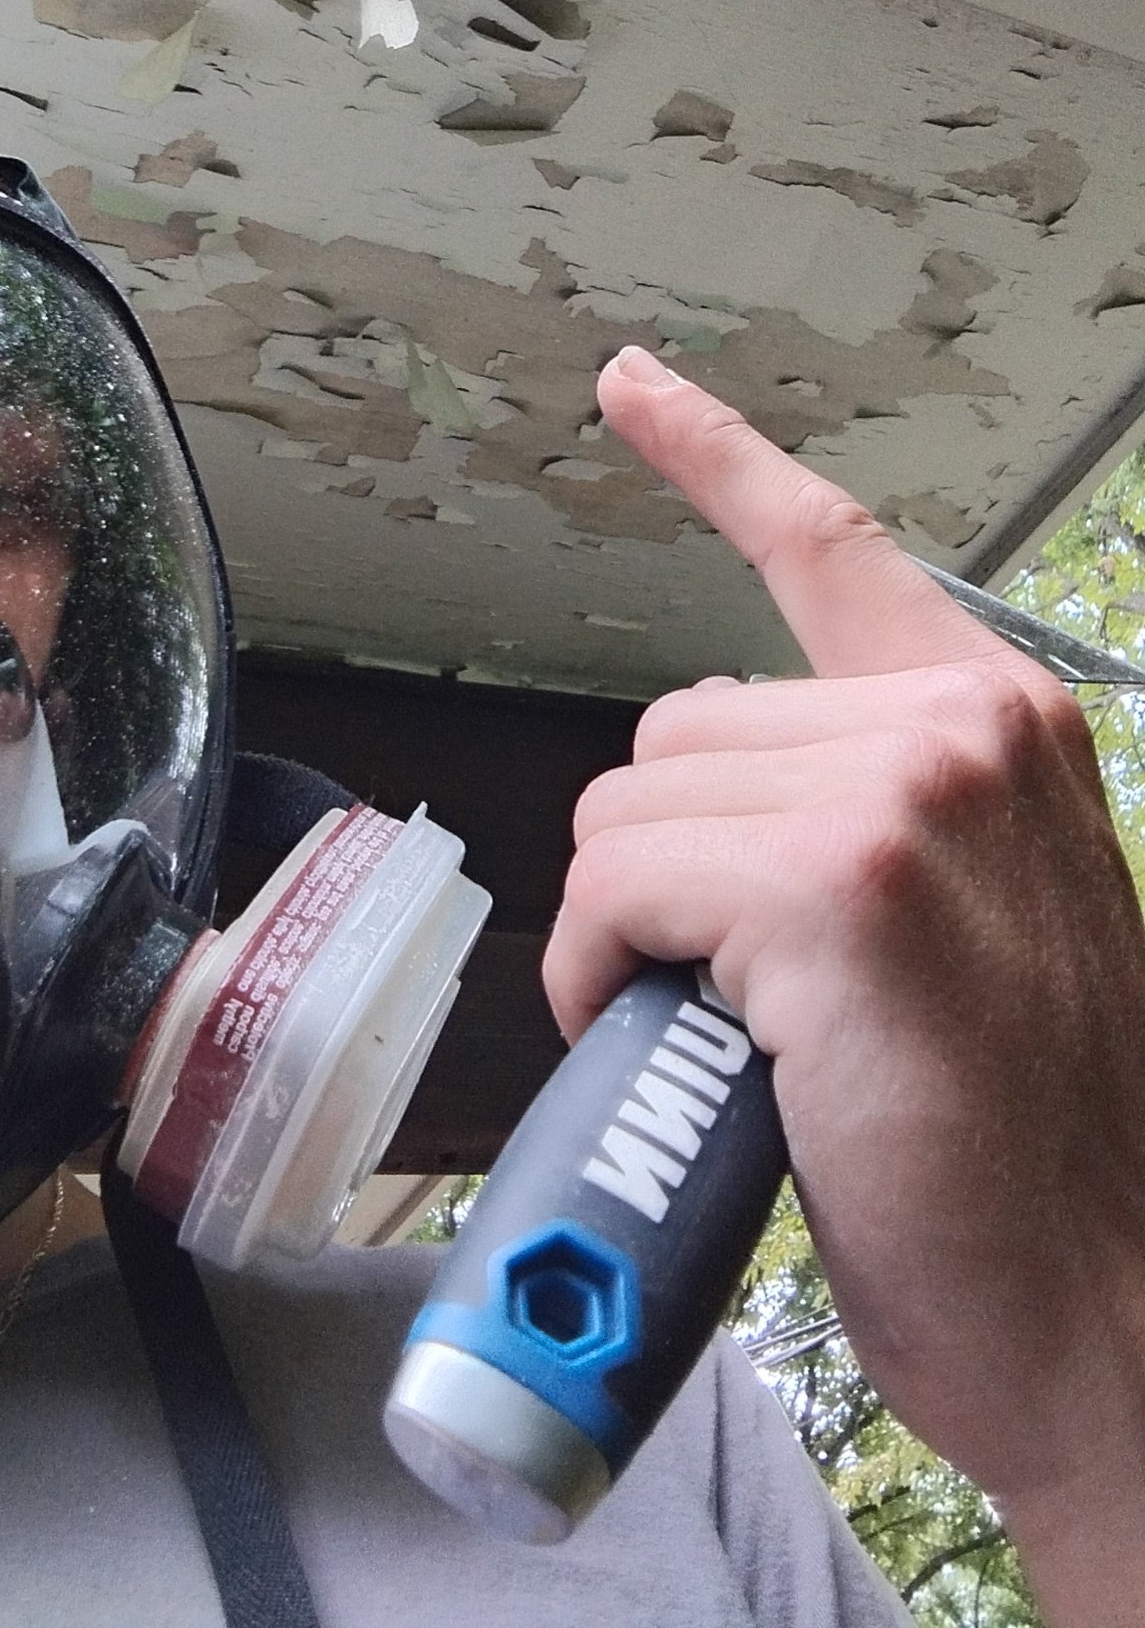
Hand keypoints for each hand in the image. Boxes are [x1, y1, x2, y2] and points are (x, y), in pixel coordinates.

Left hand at [545, 347, 1144, 1624]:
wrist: (1108, 1314)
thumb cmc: (1024, 1149)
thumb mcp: (983, 925)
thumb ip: (868, 815)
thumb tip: (706, 803)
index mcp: (998, 725)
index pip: (833, 554)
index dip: (714, 458)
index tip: (629, 384)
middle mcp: (958, 729)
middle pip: (677, 730)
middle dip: (671, 860)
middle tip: (747, 990)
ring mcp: (901, 796)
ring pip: (629, 808)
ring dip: (635, 927)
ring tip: (736, 1030)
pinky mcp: (833, 887)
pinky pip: (615, 886)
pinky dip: (603, 971)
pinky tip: (680, 1040)